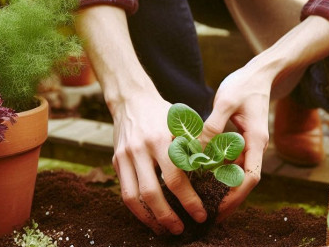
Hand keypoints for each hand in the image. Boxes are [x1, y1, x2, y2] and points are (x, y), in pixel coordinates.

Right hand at [111, 89, 207, 233]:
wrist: (131, 99)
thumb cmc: (163, 113)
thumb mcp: (181, 124)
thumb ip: (194, 146)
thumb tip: (213, 174)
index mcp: (161, 139)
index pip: (176, 178)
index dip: (189, 200)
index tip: (201, 213)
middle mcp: (140, 149)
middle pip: (152, 193)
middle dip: (168, 216)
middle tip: (182, 229)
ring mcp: (125, 156)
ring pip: (133, 197)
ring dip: (149, 218)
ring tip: (164, 229)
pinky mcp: (116, 161)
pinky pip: (124, 191)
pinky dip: (137, 208)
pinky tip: (149, 216)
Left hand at [200, 66, 271, 221]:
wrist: (260, 73)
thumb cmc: (244, 84)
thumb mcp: (225, 101)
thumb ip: (213, 125)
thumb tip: (199, 149)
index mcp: (256, 141)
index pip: (250, 177)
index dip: (236, 195)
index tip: (219, 207)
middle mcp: (255, 146)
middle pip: (244, 181)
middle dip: (228, 198)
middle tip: (207, 212)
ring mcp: (249, 144)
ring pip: (237, 172)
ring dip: (223, 186)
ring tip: (202, 198)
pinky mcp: (242, 139)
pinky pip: (232, 161)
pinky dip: (219, 169)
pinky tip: (203, 175)